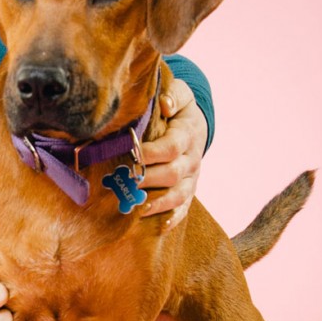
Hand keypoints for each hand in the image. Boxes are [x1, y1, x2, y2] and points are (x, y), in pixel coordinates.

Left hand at [139, 78, 207, 229]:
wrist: (195, 125)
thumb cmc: (179, 109)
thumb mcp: (180, 94)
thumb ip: (173, 95)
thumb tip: (165, 104)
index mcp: (188, 135)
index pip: (171, 147)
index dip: (151, 153)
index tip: (131, 154)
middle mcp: (192, 160)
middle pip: (173, 174)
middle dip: (149, 179)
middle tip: (126, 181)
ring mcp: (191, 178)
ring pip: (179, 195)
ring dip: (160, 203)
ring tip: (140, 208)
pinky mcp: (188, 191)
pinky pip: (184, 208)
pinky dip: (174, 219)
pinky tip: (161, 227)